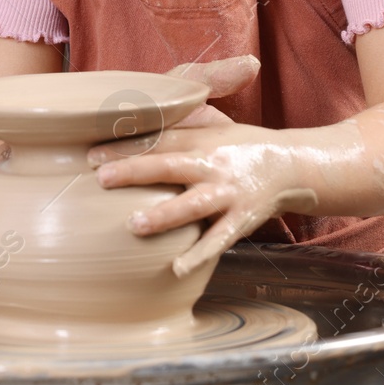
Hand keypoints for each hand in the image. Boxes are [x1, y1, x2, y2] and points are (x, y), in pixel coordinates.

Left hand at [89, 55, 316, 279]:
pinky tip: (176, 269)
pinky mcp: (241, 220)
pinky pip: (218, 240)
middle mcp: (212, 164)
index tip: (91, 154)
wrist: (292, 166)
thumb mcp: (213, 124)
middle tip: (100, 178)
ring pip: (192, 206)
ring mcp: (227, 193)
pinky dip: (199, 256)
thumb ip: (178, 124)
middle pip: (169, 165)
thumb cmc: (239, 146)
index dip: (125, 145)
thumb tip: (131, 115)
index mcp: (201, 138)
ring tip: (134, 225)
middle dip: (135, 171)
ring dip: (164, 216)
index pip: (159, 138)